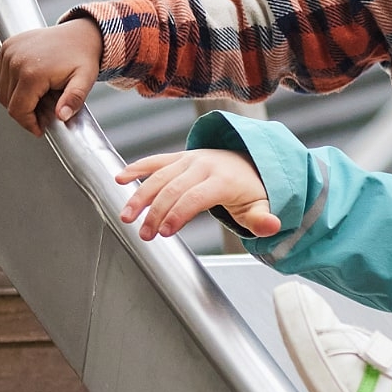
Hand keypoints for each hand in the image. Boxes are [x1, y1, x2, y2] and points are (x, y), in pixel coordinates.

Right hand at [0, 19, 103, 134]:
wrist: (80, 34)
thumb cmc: (83, 57)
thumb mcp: (85, 80)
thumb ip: (74, 99)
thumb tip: (62, 116)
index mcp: (32, 72)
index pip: (18, 109)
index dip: (28, 124)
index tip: (40, 130)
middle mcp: (15, 61)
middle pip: (8, 101)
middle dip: (25, 113)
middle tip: (44, 114)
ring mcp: (8, 52)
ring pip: (1, 90)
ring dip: (15, 99)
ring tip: (38, 99)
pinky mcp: (6, 47)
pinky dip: (7, 86)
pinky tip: (27, 87)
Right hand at [115, 149, 279, 241]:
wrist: (250, 163)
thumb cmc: (252, 190)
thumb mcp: (261, 206)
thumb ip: (263, 219)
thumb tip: (272, 226)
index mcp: (222, 179)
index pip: (196, 197)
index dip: (179, 214)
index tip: (165, 233)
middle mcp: (203, 165)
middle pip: (173, 189)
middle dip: (156, 212)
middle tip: (144, 234)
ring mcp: (189, 159)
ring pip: (159, 176)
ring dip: (139, 196)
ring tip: (126, 217)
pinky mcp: (179, 158)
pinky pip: (156, 161)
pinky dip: (137, 168)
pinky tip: (120, 179)